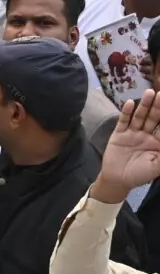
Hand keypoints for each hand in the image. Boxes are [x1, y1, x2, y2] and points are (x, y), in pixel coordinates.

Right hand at [94, 90, 159, 204]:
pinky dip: (126, 113)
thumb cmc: (140, 174)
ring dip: (144, 105)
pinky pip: (123, 121)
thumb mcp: (157, 167)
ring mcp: (133, 133)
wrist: (117, 180)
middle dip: (158, 107)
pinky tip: (130, 103)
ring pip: (140, 117)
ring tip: (149, 93)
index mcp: (158, 142)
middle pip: (154, 118)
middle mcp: (147, 135)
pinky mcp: (119, 133)